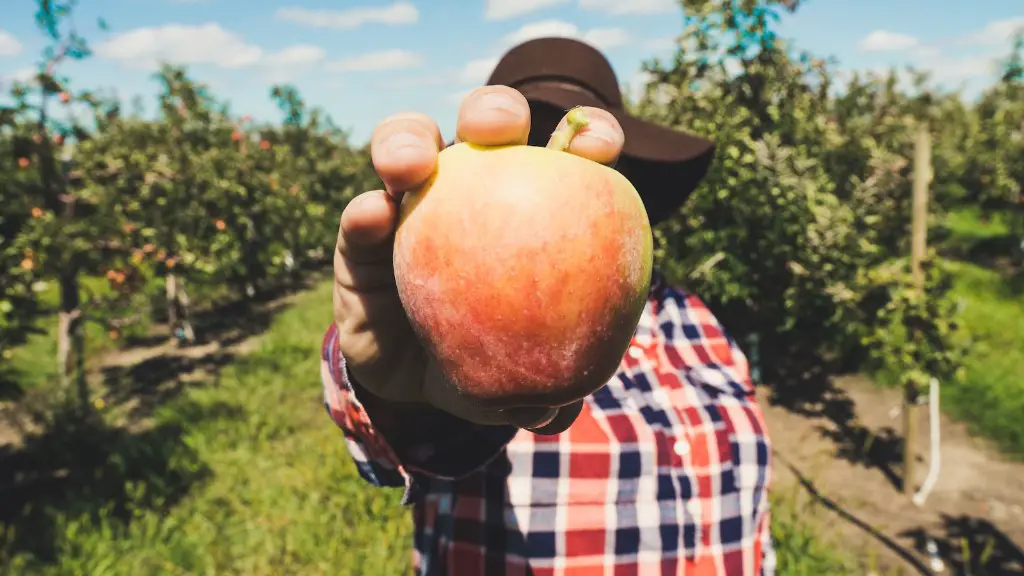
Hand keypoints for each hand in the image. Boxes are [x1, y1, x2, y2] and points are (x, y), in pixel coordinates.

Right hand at [333, 85, 625, 433]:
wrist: (420, 384)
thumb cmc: (488, 363)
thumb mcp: (516, 382)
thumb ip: (539, 388)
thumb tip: (556, 409)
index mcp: (531, 207)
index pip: (566, 158)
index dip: (587, 138)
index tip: (599, 150)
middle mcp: (471, 191)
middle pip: (484, 130)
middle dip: (494, 113)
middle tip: (497, 130)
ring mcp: (412, 206)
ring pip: (407, 148)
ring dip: (407, 143)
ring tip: (409, 164)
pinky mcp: (361, 236)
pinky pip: (359, 218)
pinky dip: (364, 212)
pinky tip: (372, 216)